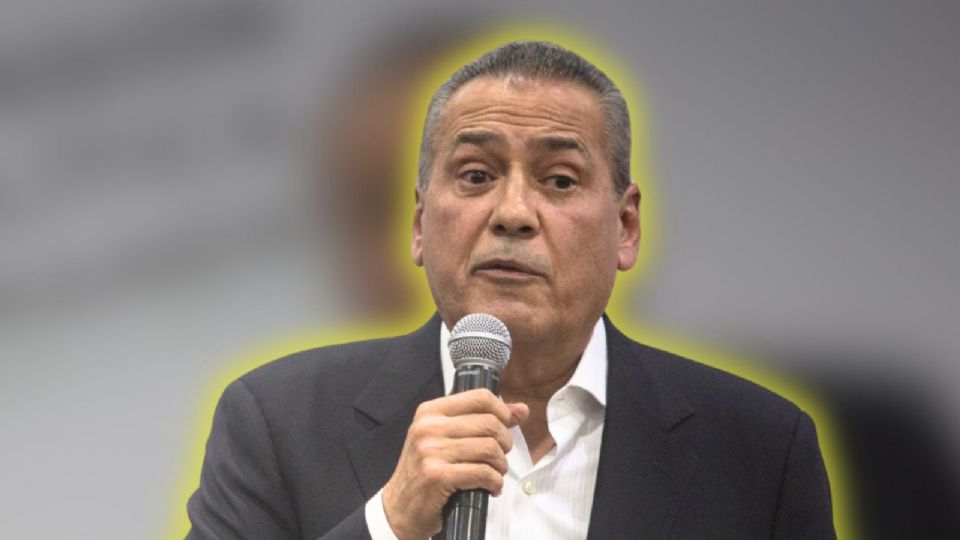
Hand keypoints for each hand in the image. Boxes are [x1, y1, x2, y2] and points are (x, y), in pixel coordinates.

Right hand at [381, 389, 528, 539]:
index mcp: (430, 411)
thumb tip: (522, 409)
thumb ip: (481, 420)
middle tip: (499, 457)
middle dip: (504, 443)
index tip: (506, 427)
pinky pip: (483, 473)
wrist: (399, 508)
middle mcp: (428, 427)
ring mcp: (431, 451)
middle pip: (489, 423)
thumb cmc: (426, 471)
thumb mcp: (445, 438)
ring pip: (489, 448)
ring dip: (500, 465)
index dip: (502, 411)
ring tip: (495, 474)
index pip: (480, 397)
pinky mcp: (437, 476)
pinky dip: (494, 482)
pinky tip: (490, 487)